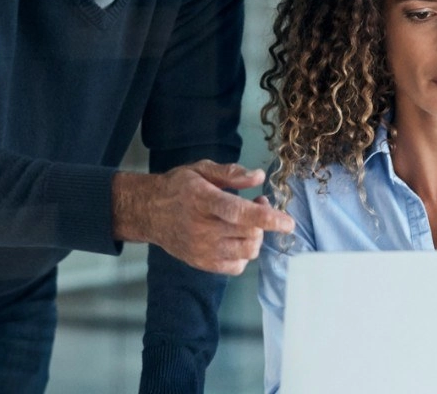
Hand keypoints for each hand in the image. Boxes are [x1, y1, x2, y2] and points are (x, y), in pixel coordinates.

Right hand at [112, 161, 294, 274]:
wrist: (148, 212)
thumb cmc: (178, 187)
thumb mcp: (201, 170)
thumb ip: (231, 173)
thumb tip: (259, 176)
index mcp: (202, 201)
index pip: (239, 213)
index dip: (267, 218)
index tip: (288, 222)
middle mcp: (202, 228)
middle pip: (249, 234)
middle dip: (264, 220)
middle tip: (258, 203)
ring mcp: (201, 250)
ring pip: (247, 252)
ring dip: (256, 237)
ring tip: (247, 222)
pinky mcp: (201, 264)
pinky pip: (237, 267)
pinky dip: (244, 255)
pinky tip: (236, 239)